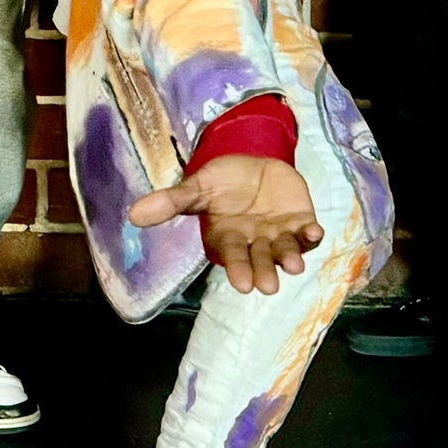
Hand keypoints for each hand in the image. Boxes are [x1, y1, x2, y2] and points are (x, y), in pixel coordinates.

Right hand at [127, 155, 321, 296]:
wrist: (255, 161)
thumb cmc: (223, 180)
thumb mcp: (198, 186)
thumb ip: (173, 201)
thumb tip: (133, 214)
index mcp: (227, 239)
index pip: (232, 257)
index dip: (237, 269)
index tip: (242, 284)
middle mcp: (254, 243)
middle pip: (260, 260)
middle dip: (264, 272)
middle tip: (268, 286)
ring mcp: (278, 234)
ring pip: (284, 251)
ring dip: (290, 258)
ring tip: (294, 266)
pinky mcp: (300, 222)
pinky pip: (307, 234)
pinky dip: (311, 236)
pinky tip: (314, 233)